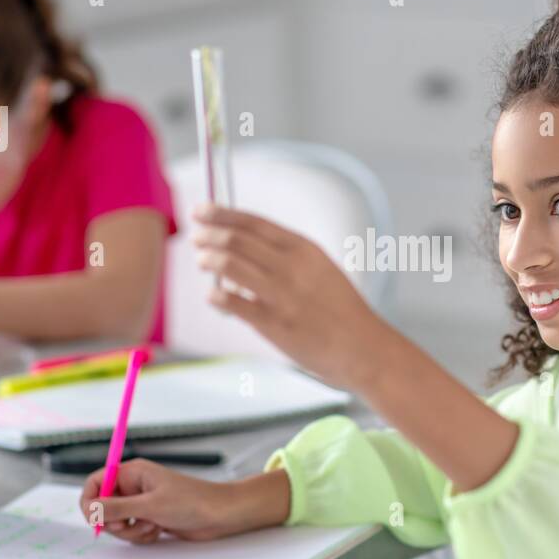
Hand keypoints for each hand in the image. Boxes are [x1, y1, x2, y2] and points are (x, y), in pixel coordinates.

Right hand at [79, 459, 240, 542]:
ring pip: (116, 523)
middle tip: (129, 525)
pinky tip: (159, 531)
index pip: (95, 482)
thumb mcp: (151, 506)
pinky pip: (131, 532)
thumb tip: (90, 510)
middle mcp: (133, 486)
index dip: (90, 502)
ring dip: (131, 531)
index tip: (94, 519)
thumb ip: (117, 508)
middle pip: (103, 507)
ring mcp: (141, 503)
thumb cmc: (191, 502)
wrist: (220, 515)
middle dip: (114, 522)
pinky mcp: (149, 518)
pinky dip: (141, 536)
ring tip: (152, 527)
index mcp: (132, 472)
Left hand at [190, 203, 390, 390]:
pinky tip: (211, 296)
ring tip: (200, 260)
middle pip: (237, 240)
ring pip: (231, 266)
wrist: (362, 347)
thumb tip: (245, 250)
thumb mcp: (320, 269)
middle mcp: (291, 267)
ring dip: (209, 260)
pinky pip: (235, 304)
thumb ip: (287, 258)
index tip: (202, 210)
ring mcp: (282, 295)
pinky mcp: (274, 324)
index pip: (254, 223)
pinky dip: (217, 297)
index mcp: (304, 249)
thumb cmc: (340, 310)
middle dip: (209, 234)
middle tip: (196, 236)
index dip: (222, 214)